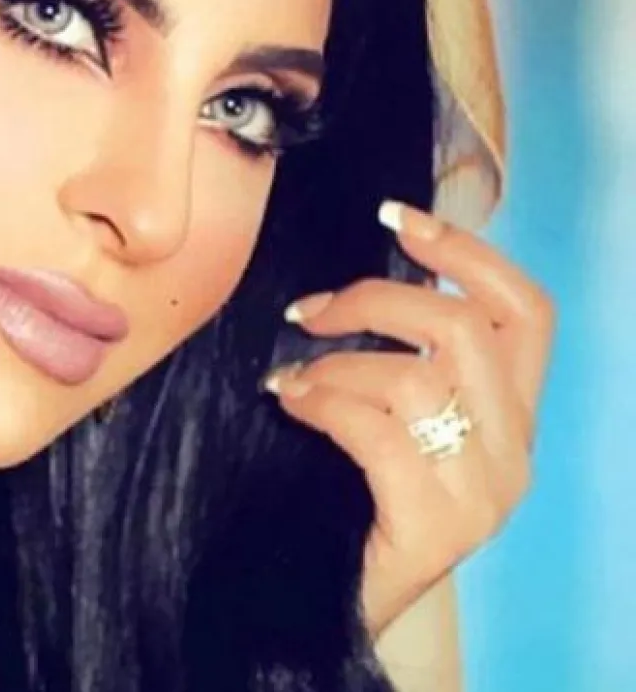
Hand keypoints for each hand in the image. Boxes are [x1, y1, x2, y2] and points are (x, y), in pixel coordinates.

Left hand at [265, 200, 554, 635]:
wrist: (337, 600)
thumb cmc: (357, 492)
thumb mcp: (400, 420)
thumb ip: (408, 361)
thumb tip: (360, 284)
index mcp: (514, 414)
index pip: (526, 311)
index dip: (467, 253)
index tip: (398, 216)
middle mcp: (515, 451)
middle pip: (464, 329)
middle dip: (375, 299)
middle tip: (308, 310)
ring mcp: (483, 493)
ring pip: (416, 378)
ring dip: (335, 364)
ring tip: (291, 379)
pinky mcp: (436, 527)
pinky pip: (377, 432)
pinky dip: (322, 404)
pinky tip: (291, 403)